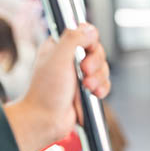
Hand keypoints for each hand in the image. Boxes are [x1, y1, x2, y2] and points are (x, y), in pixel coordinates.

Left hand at [4, 23, 110, 150]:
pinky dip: (102, 88)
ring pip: (103, 68)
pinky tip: (93, 94)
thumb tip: (89, 29)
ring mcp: (79, 75)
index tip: (87, 49)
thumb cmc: (45, 92)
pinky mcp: (87, 89)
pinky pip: (105, 83)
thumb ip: (73, 38)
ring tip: (87, 87)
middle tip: (84, 71)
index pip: (84, 33)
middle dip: (95, 63)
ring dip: (98, 78)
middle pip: (97, 50)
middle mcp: (70, 59)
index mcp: (60, 47)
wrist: (45, 121)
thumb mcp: (57, 58)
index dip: (90, 40)